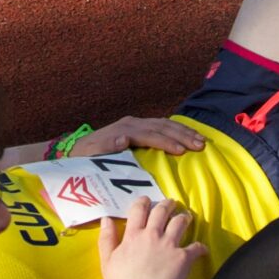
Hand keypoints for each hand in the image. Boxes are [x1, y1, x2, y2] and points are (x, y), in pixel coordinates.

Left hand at [79, 116, 206, 158]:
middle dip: (182, 135)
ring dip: (184, 131)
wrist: (77, 147)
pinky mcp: (139, 126)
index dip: (166, 142)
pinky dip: (177, 129)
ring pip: (165, 123)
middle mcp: (132, 122)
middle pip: (162, 126)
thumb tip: (123, 138)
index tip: (182, 151)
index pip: (150, 135)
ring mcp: (137, 122)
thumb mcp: (91, 153)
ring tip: (201, 140)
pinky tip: (189, 134)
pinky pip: (162, 125)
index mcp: (124, 129)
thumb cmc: (87, 156)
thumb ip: (106, 146)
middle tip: (200, 145)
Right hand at [98, 197, 207, 278]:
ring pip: (180, 222)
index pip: (139, 210)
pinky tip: (202, 249)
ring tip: (186, 217)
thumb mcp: (106, 261)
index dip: (144, 202)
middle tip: (171, 203)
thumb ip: (106, 238)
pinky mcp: (183, 258)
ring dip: (184, 217)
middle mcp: (152, 235)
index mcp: (133, 235)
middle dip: (167, 204)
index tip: (147, 200)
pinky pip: (196, 247)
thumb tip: (106, 219)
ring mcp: (169, 245)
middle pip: (162, 211)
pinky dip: (200, 247)